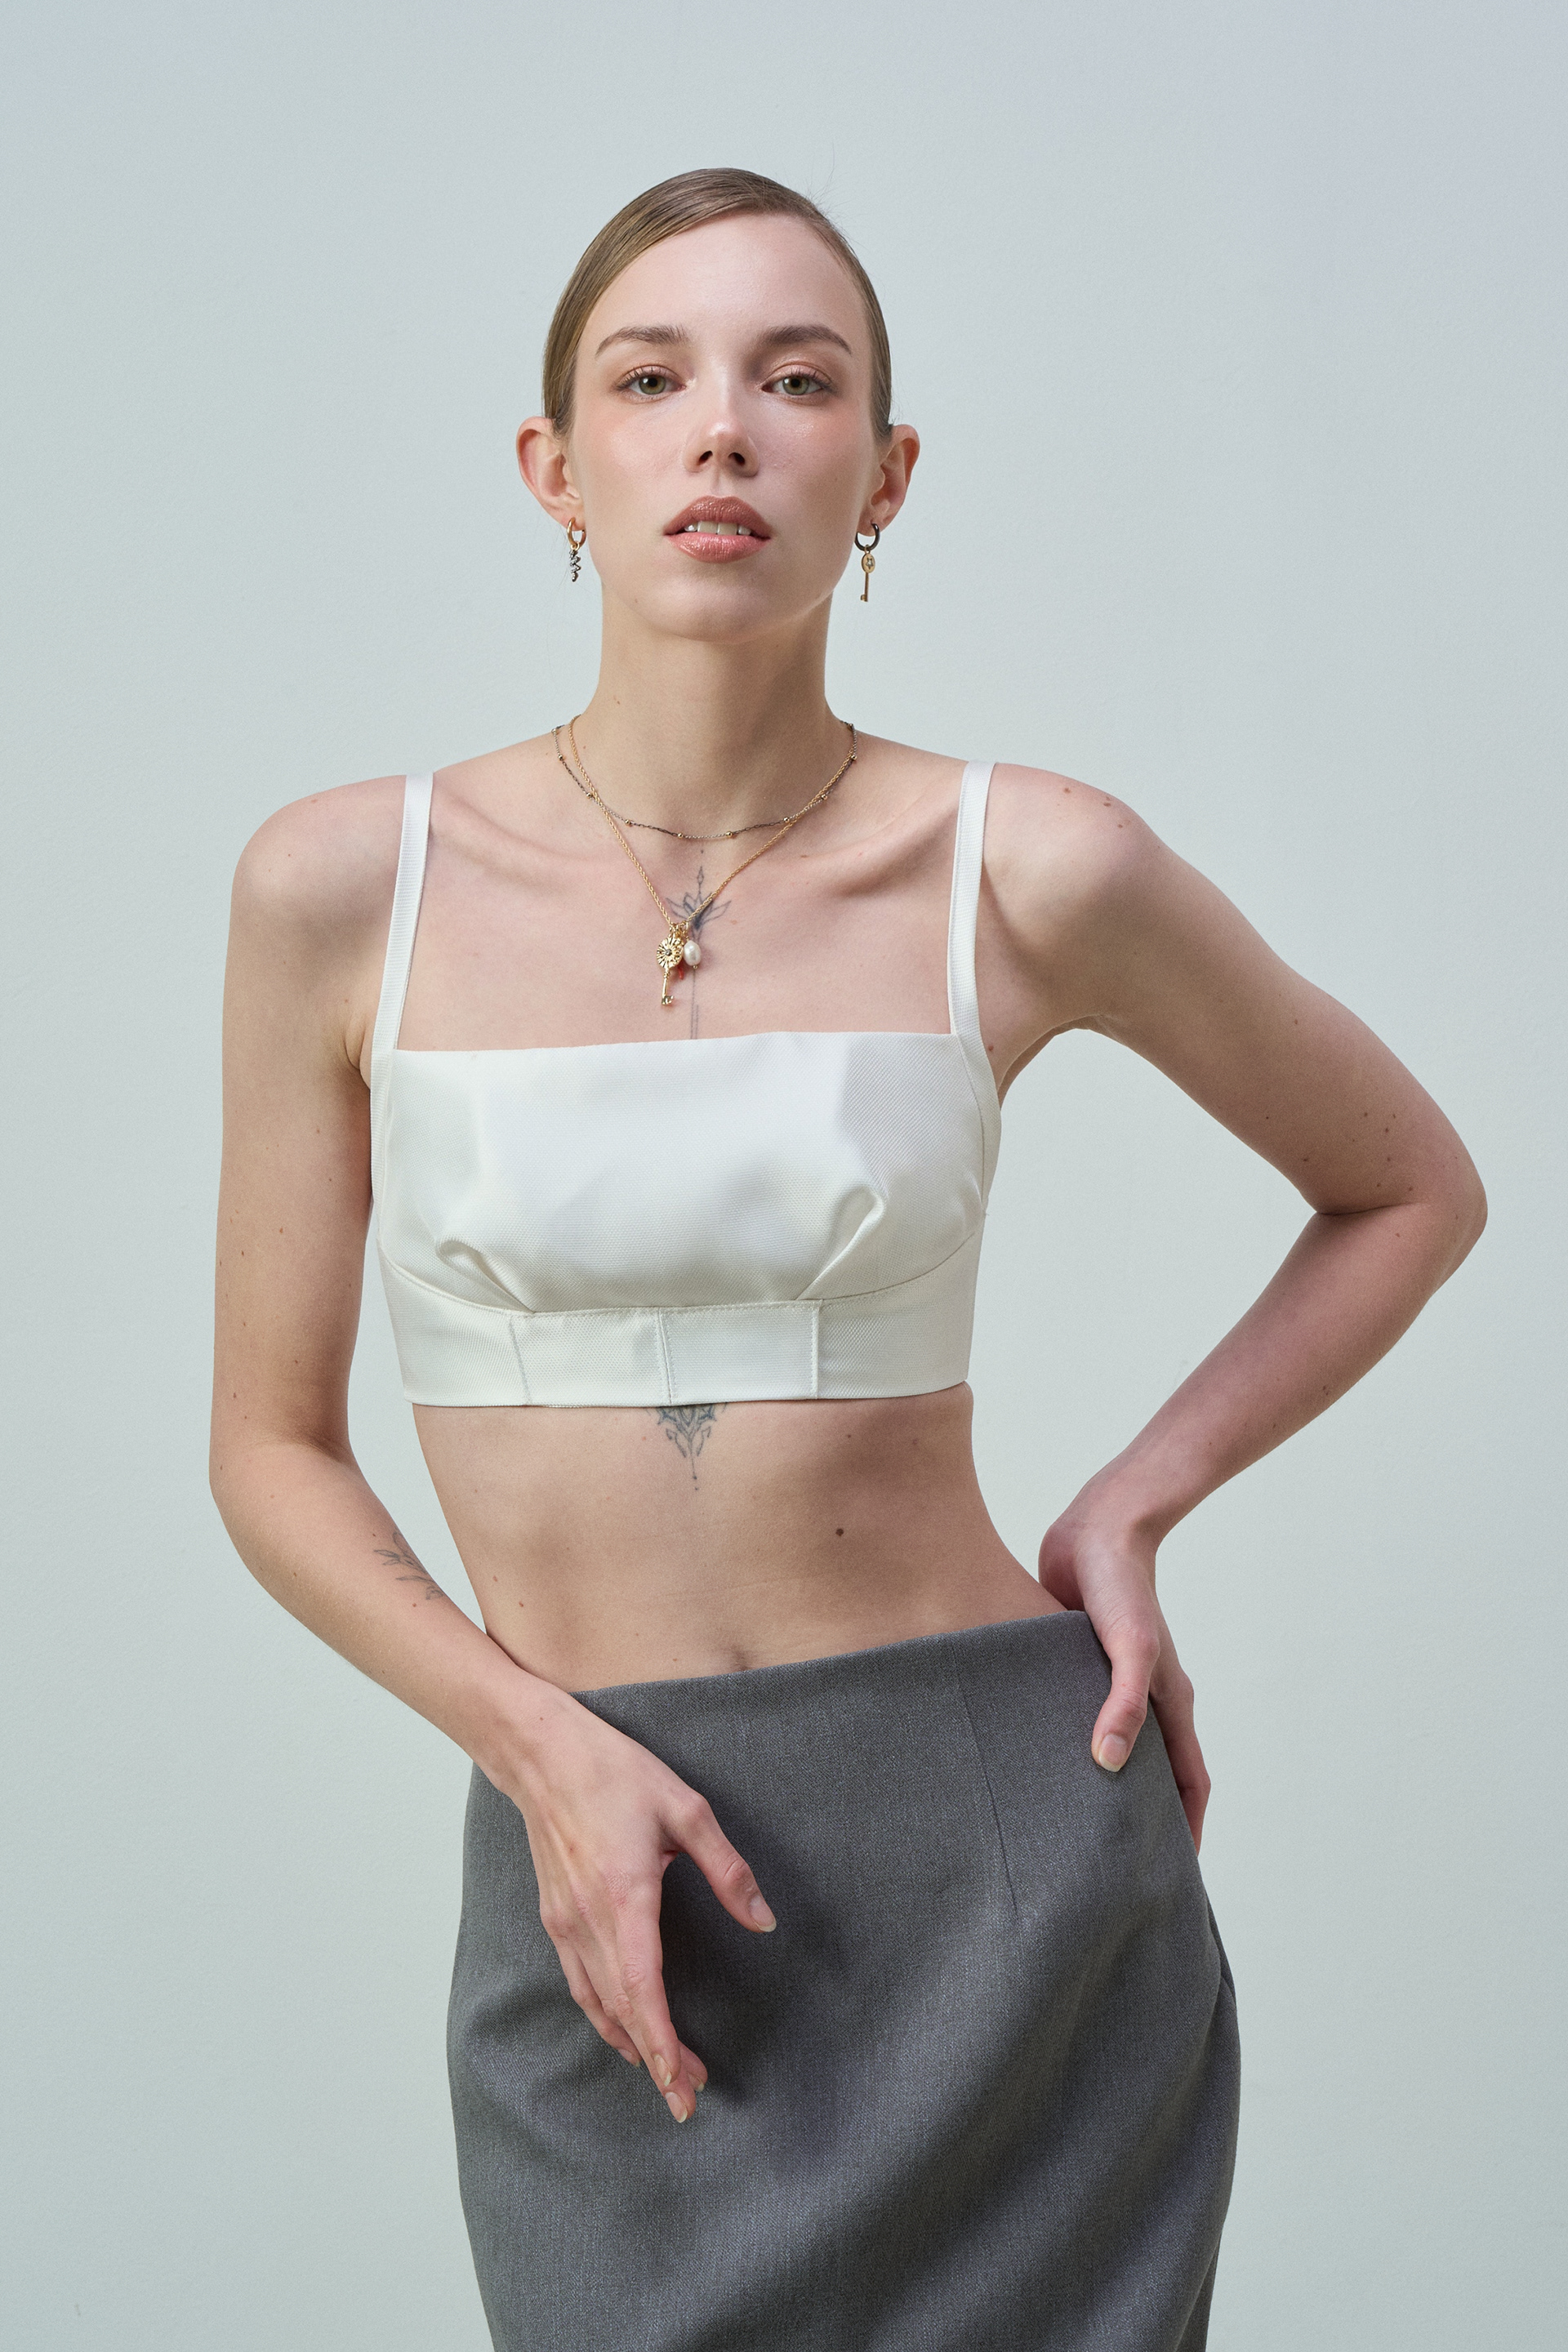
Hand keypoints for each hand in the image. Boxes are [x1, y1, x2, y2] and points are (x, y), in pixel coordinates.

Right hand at [507, 1694, 776, 2120]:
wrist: (543, 1753)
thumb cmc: (616, 1772)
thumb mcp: (686, 1808)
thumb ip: (727, 1869)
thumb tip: (764, 1920)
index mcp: (624, 1893)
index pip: (642, 1988)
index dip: (662, 2041)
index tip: (680, 2083)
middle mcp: (589, 1918)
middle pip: (622, 2008)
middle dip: (657, 2060)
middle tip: (690, 2099)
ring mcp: (566, 1921)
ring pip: (597, 2002)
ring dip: (631, 2044)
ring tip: (665, 2076)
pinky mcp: (555, 1915)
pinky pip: (579, 1981)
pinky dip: (602, 2015)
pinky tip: (622, 2029)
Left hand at [1038, 1511, 1209, 1848]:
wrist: (1096, 1528)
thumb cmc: (1121, 1585)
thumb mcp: (1130, 1647)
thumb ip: (1123, 1703)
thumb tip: (1108, 1764)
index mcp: (1170, 1704)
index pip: (1189, 1784)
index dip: (1186, 1830)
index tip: (1172, 1878)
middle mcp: (1144, 1701)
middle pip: (1151, 1776)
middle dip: (1140, 1821)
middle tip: (1112, 1869)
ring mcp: (1109, 1686)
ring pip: (1110, 1750)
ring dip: (1097, 1787)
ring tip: (1066, 1831)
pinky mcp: (1072, 1669)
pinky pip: (1073, 1720)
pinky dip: (1063, 1748)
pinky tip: (1028, 1768)